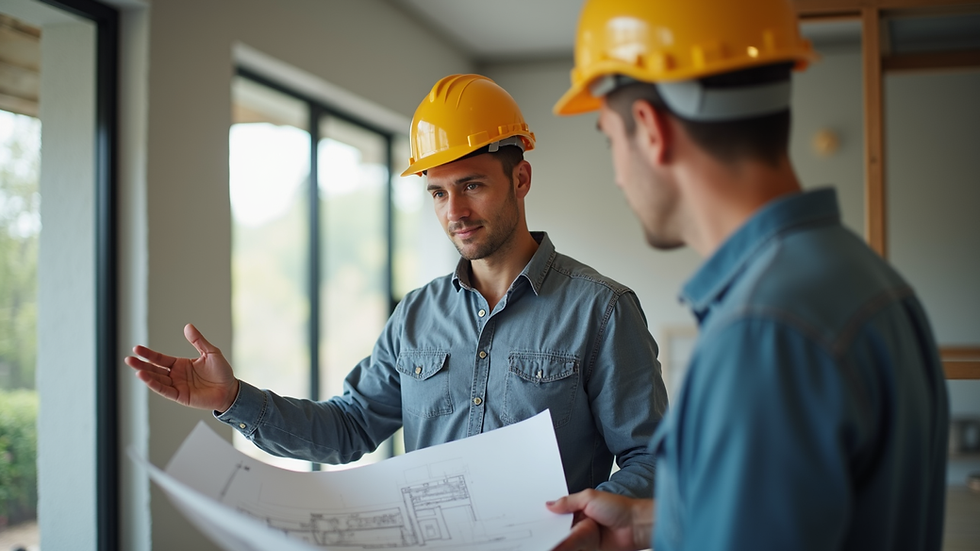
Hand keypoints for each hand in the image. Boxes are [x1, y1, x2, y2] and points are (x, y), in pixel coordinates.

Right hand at [125, 323, 239, 412]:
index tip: (136, 348)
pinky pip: (165, 390)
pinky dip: (155, 385)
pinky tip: (146, 378)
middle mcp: (176, 375)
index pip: (160, 359)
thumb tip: (187, 326)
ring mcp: (177, 386)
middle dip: (141, 364)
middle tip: (129, 359)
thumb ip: (198, 341)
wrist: (230, 389)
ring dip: (146, 375)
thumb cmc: (221, 372)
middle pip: (155, 369)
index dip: (149, 354)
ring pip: (157, 380)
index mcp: (180, 364)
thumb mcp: (210, 352)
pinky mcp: (181, 396)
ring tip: (135, 368)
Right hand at [546, 490, 653, 550]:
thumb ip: (569, 502)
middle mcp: (579, 524)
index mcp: (578, 509)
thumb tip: (550, 505)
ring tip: (545, 544)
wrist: (636, 526)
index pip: (557, 515)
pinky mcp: (589, 549)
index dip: (546, 519)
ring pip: (565, 542)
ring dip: (556, 542)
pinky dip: (565, 548)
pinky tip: (557, 548)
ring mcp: (584, 538)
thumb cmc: (619, 507)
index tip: (534, 522)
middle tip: (537, 537)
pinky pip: (574, 550)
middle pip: (559, 530)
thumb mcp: (590, 497)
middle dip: (548, 533)